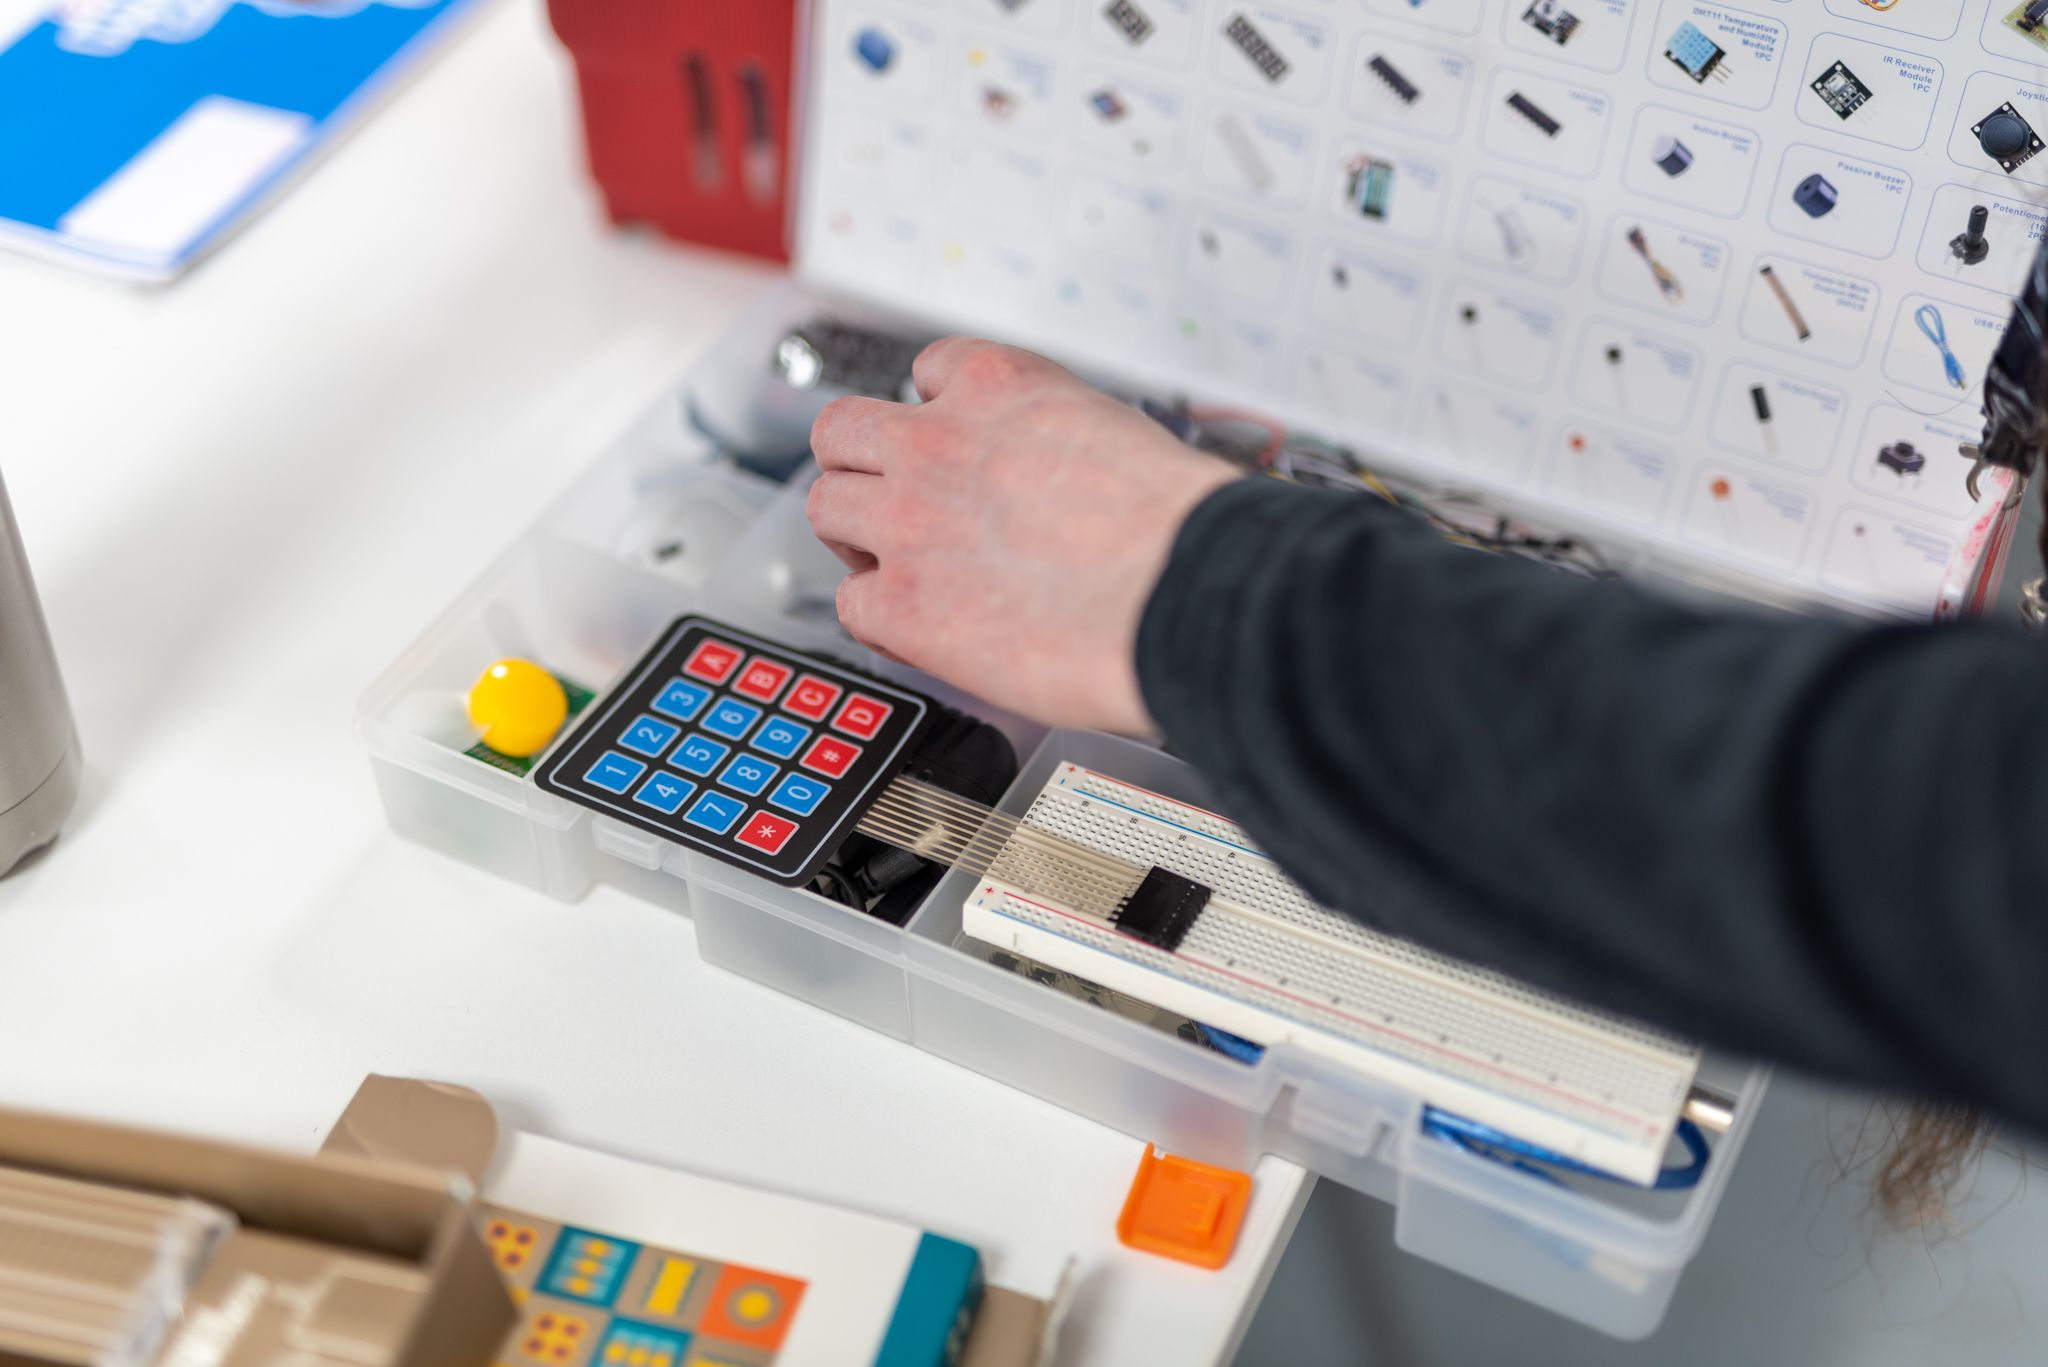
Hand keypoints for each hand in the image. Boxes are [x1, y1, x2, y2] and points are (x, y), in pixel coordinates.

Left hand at [807, 338, 1237, 732]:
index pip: (926, 372)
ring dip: (854, 534)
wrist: (1185, 592)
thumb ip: (1057, 444)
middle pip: (842, 431)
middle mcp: (939, 443)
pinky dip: (880, 616)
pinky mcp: (905, 605)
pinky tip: (918, 628)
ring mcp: (910, 522)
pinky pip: (851, 603)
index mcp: (1000, 386)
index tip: (943, 441)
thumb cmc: (1179, 528)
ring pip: (826, 505)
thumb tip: (1052, 481)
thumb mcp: (1117, 434)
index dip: (931, 413)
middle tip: (892, 502)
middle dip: (862, 466)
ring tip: (892, 564)